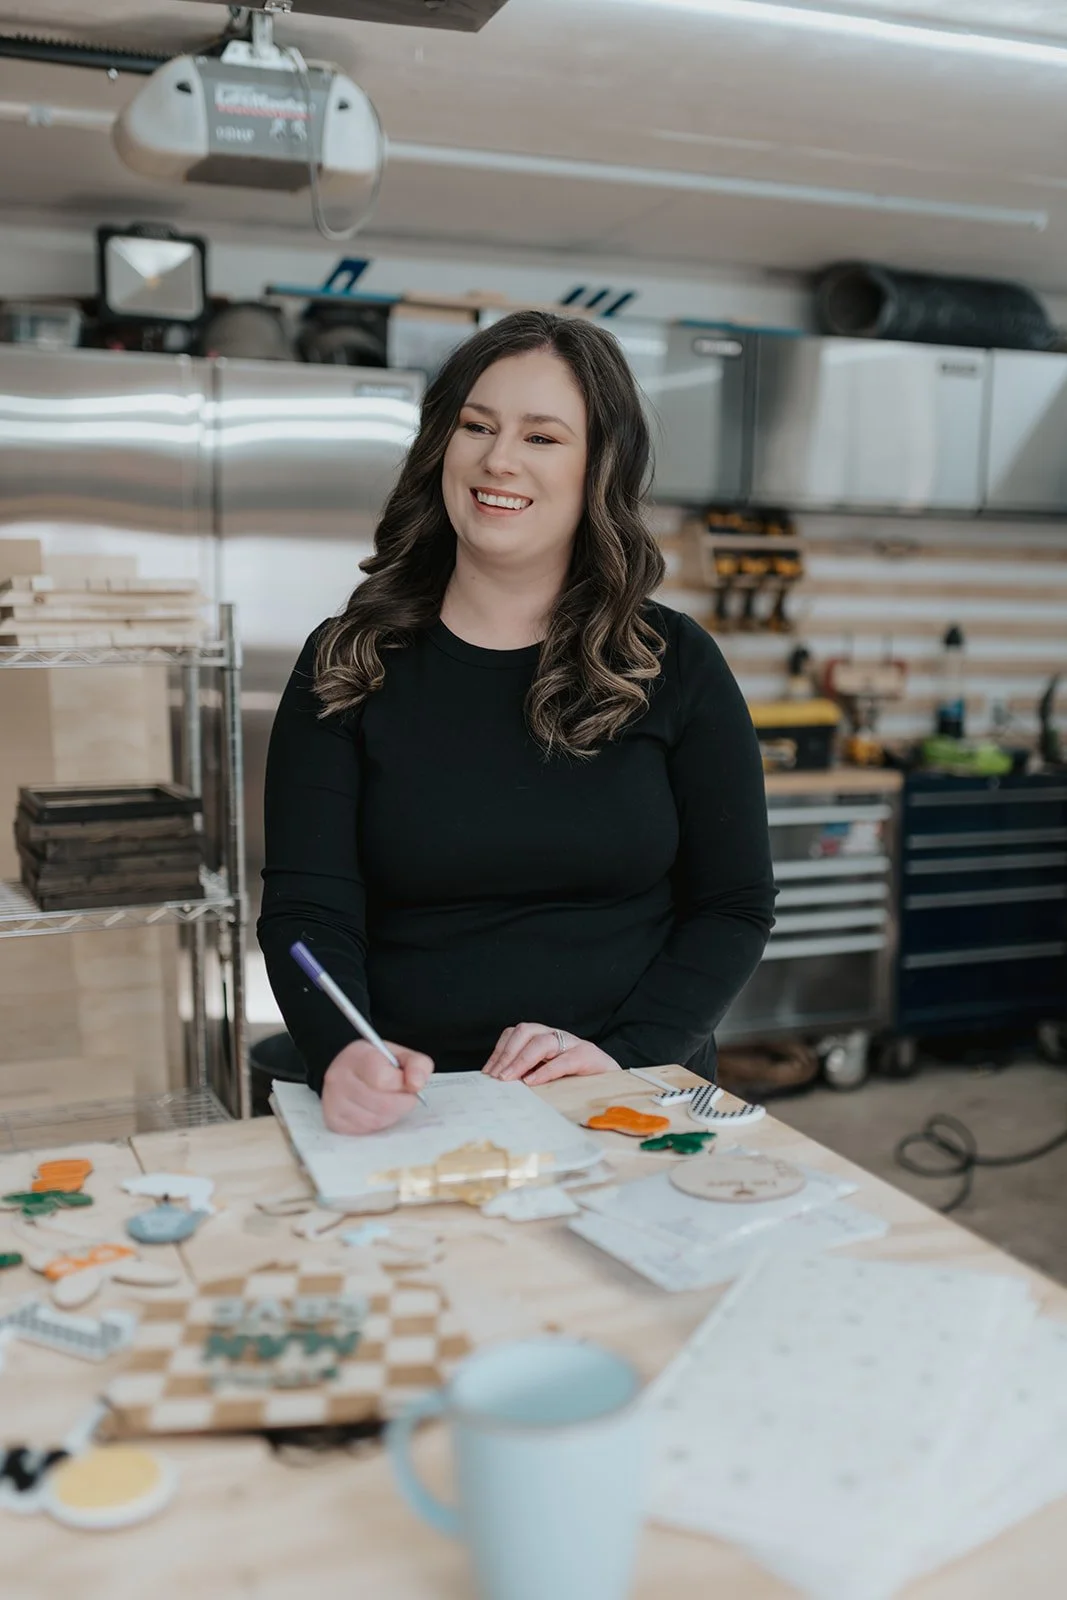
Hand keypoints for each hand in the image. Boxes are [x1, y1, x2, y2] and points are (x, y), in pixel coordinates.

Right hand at [321, 1039, 433, 1134]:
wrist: (345, 1069)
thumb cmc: (376, 1063)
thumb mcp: (400, 1055)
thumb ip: (417, 1065)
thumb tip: (416, 1085)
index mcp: (357, 1057)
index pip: (383, 1079)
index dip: (402, 1085)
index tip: (407, 1083)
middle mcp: (339, 1079)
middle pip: (382, 1104)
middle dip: (401, 1104)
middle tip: (404, 1097)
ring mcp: (333, 1102)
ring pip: (375, 1121)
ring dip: (391, 1116)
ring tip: (391, 1102)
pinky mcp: (333, 1121)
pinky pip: (365, 1131)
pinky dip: (378, 1125)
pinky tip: (377, 1112)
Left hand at [482, 1022, 621, 1086]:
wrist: (614, 1082)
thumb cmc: (578, 1080)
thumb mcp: (549, 1076)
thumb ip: (529, 1074)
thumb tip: (500, 1085)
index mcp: (545, 1038)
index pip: (515, 1034)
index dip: (499, 1050)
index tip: (488, 1071)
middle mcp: (557, 1036)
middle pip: (525, 1031)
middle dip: (507, 1053)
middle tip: (497, 1076)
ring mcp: (573, 1043)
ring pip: (543, 1041)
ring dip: (521, 1060)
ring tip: (510, 1079)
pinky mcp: (588, 1056)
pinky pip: (564, 1060)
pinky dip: (545, 1070)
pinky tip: (532, 1082)